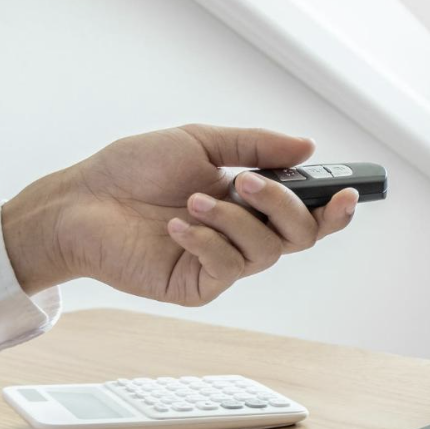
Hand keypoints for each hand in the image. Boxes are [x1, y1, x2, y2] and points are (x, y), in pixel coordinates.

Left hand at [1, 124, 357, 304]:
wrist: (82, 202)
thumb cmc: (132, 170)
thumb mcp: (200, 142)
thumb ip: (256, 146)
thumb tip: (307, 147)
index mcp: (250, 202)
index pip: (306, 213)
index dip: (334, 209)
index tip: (347, 194)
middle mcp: (244, 234)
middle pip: (300, 236)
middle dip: (282, 207)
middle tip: (247, 185)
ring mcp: (224, 263)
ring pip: (266, 252)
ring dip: (233, 221)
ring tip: (192, 203)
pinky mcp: (199, 286)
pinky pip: (228, 268)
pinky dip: (206, 242)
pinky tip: (177, 227)